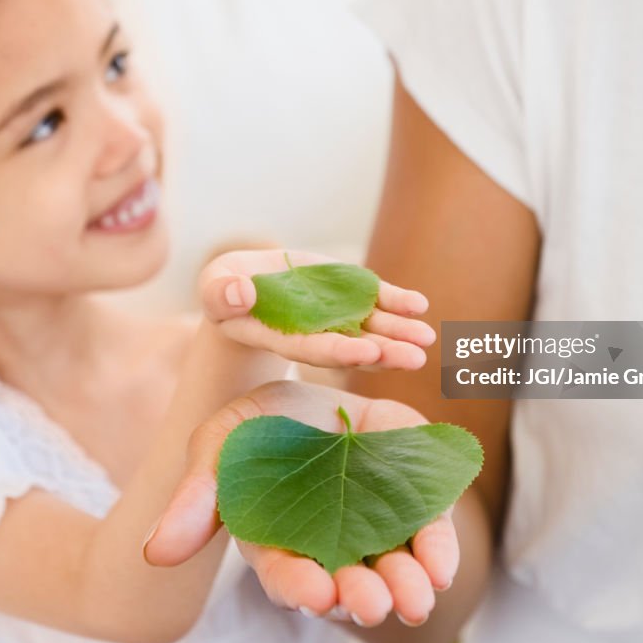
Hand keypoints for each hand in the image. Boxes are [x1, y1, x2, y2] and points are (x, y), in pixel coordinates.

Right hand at [142, 380, 458, 627]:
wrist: (320, 384)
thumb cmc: (263, 422)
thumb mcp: (223, 442)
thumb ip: (197, 496)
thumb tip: (154, 553)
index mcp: (279, 539)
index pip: (287, 574)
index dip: (299, 585)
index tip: (316, 592)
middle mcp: (331, 545)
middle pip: (346, 583)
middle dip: (359, 596)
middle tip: (371, 602)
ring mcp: (376, 527)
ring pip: (393, 569)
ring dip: (405, 586)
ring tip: (414, 596)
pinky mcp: (416, 503)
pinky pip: (431, 533)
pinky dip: (438, 550)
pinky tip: (439, 564)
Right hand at [198, 248, 434, 369]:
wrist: (246, 283)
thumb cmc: (225, 288)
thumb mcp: (216, 288)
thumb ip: (223, 294)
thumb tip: (240, 292)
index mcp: (279, 336)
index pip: (310, 349)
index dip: (337, 352)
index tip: (366, 353)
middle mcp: (313, 332)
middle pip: (350, 347)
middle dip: (383, 353)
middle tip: (414, 358)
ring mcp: (333, 315)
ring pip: (371, 329)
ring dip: (400, 334)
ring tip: (427, 339)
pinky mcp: (346, 295)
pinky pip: (375, 302)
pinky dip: (398, 303)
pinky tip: (420, 304)